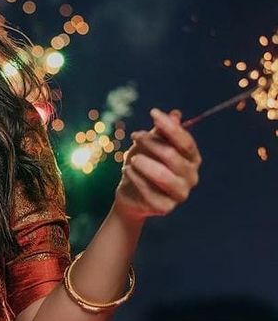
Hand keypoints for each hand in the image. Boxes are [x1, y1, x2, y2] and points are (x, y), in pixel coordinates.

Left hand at [114, 107, 201, 221]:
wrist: (131, 192)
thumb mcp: (150, 144)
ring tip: (132, 158)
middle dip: (151, 143)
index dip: (170, 127)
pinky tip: (126, 170)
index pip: (185, 142)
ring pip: (162, 175)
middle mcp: (191, 177)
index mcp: (192, 159)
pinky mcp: (165, 208)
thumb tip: (175, 114)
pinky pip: (148, 191)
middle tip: (135, 136)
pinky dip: (135, 177)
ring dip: (143, 163)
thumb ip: (162, 132)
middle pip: (172, 156)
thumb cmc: (144, 163)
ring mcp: (180, 194)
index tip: (153, 113)